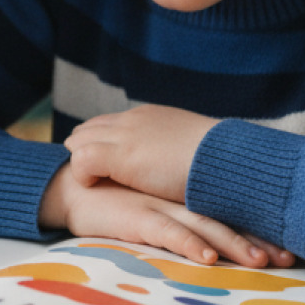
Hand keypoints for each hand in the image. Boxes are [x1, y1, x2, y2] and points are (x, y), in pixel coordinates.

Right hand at [38, 163, 292, 268]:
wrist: (71, 187)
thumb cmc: (115, 200)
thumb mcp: (157, 206)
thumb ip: (184, 215)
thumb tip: (217, 238)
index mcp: (186, 198)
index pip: (230, 212)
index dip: (259, 228)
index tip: (290, 247)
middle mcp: (179, 200)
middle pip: (226, 219)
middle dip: (258, 239)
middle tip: (289, 257)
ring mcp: (159, 206)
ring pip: (205, 226)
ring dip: (234, 244)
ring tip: (260, 262)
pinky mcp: (137, 216)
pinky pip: (167, 232)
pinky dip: (188, 245)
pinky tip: (207, 259)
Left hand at [63, 103, 217, 203]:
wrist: (224, 160)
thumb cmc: (217, 162)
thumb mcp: (191, 148)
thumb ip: (174, 150)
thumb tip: (178, 164)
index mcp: (150, 117)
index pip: (108, 123)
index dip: (99, 143)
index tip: (101, 165)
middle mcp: (132, 121)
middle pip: (89, 129)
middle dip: (84, 150)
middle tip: (89, 176)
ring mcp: (124, 136)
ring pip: (80, 141)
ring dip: (81, 162)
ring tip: (91, 184)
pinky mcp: (118, 155)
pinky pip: (81, 159)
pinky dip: (82, 174)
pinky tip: (94, 187)